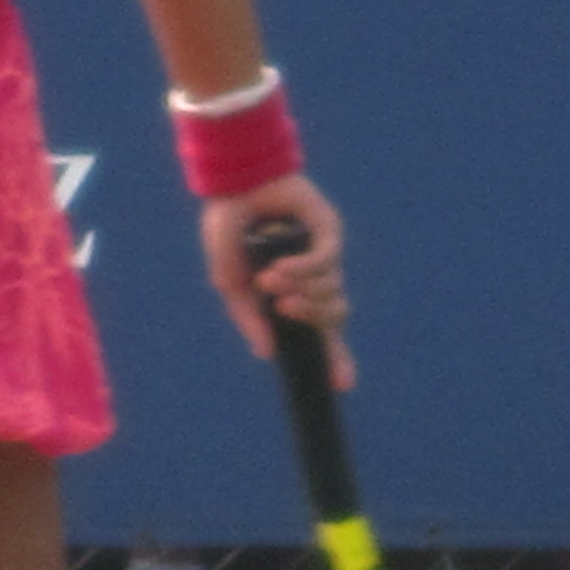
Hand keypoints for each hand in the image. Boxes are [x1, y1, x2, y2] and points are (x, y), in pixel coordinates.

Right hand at [203, 175, 348, 360]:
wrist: (230, 184)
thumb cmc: (228, 229)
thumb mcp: (230, 282)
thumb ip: (247, 318)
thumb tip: (266, 353)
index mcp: (295, 292)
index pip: (323, 331)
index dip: (337, 358)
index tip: (341, 386)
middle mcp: (315, 277)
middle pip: (334, 315)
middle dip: (311, 317)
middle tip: (284, 308)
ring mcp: (325, 254)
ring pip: (332, 290)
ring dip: (301, 289)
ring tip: (270, 279)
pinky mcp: (329, 230)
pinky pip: (328, 261)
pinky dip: (306, 269)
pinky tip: (282, 266)